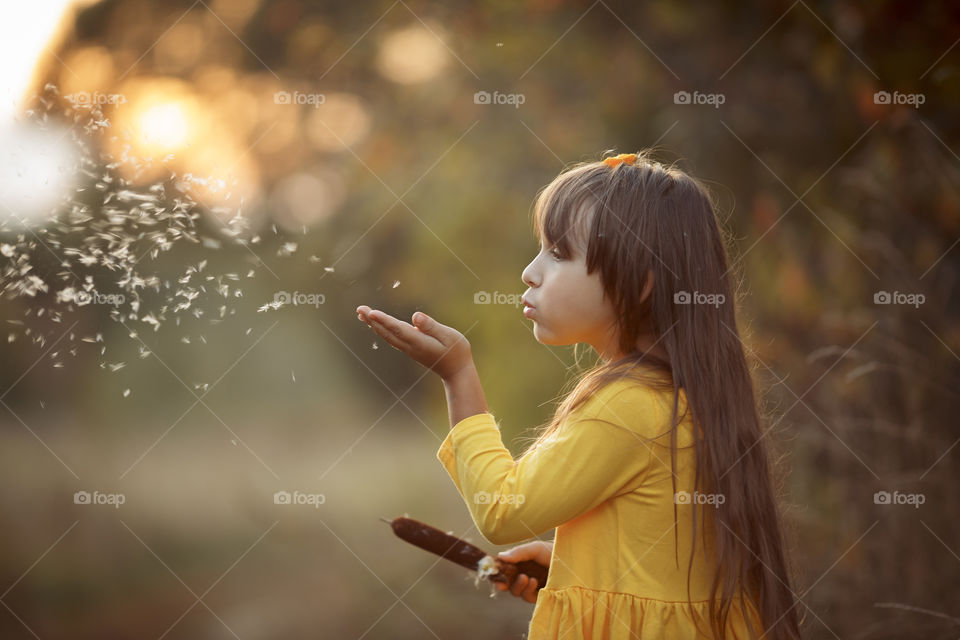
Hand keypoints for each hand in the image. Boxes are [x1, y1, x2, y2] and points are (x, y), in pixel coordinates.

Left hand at [356, 306, 473, 380]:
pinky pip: (392, 337)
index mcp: (419, 342)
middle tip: (359, 308)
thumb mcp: (449, 336)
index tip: (371, 313)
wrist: (456, 371)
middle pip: (387, 332)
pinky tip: (376, 324)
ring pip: (387, 336)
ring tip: (361, 314)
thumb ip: (432, 326)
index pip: (398, 329)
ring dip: (374, 325)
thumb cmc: (456, 351)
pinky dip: (381, 329)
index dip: (384, 321)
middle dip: (372, 320)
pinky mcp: (410, 348)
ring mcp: (409, 349)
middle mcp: (410, 346)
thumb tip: (416, 317)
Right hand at [494, 540, 552, 602]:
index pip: (504, 570)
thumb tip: (500, 556)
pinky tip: (533, 582)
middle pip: (507, 584)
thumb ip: (518, 553)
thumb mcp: (535, 548)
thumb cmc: (553, 551)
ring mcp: (532, 586)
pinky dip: (527, 591)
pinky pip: (527, 597)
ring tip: (525, 578)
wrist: (572, 560)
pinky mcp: (540, 595)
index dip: (496, 573)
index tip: (492, 574)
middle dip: (502, 584)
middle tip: (501, 583)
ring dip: (517, 586)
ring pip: (516, 592)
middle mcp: (524, 575)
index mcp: (520, 564)